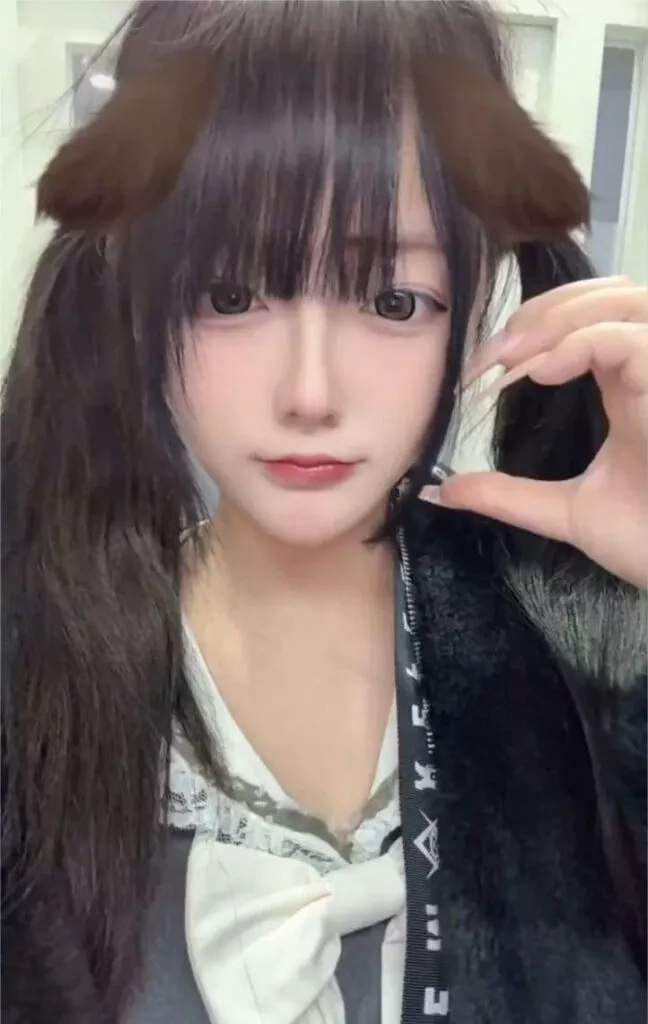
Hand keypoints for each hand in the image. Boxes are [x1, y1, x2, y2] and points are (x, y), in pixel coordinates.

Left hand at [422, 277, 647, 587]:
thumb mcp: (567, 513)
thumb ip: (508, 495)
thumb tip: (443, 491)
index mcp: (630, 386)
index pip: (588, 318)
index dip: (531, 328)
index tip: (480, 369)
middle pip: (606, 293)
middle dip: (541, 311)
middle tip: (492, 355)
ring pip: (623, 299)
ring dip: (559, 319)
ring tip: (514, 358)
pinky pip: (633, 340)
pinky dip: (584, 343)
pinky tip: (544, 372)